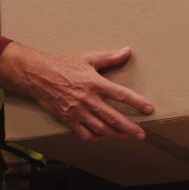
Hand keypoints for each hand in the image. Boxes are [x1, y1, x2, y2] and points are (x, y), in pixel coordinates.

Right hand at [0, 42, 154, 141]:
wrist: (39, 76)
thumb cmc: (64, 66)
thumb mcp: (88, 58)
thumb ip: (109, 58)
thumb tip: (127, 51)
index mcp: (95, 83)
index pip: (121, 94)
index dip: (136, 102)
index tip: (149, 109)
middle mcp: (88, 100)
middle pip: (113, 118)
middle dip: (129, 128)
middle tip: (141, 134)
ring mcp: (78, 112)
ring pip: (100, 129)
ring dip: (115, 134)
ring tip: (125, 136)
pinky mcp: (69, 120)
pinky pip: (85, 134)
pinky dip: (96, 138)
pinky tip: (103, 137)